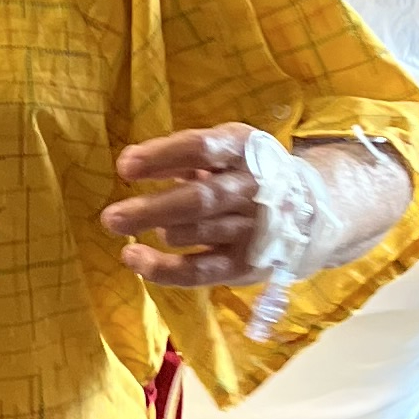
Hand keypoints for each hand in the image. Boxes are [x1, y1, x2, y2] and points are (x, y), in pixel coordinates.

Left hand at [103, 124, 326, 289]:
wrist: (307, 209)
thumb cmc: (244, 173)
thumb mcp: (223, 150)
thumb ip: (181, 155)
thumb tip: (130, 162)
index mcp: (243, 150)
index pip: (201, 149)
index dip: (162, 156)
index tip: (125, 167)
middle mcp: (251, 189)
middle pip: (200, 200)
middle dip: (153, 209)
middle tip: (111, 217)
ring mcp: (251, 229)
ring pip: (199, 233)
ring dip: (158, 231)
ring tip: (123, 227)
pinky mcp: (244, 264)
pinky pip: (201, 270)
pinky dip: (164, 269)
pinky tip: (135, 259)